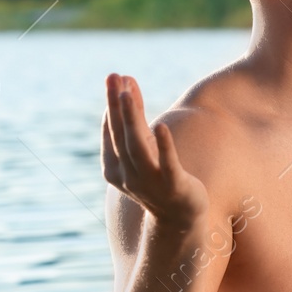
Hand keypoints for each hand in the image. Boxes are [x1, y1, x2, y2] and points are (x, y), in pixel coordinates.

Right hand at [101, 73, 209, 232]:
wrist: (179, 216)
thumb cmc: (158, 176)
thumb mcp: (144, 146)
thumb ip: (136, 117)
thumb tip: (126, 83)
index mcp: (114, 167)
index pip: (111, 131)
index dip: (112, 104)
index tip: (116, 77)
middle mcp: (128, 175)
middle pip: (120, 134)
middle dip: (116, 105)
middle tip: (114, 76)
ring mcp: (149, 181)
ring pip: (137, 146)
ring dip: (131, 119)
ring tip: (127, 94)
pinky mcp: (174, 185)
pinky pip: (167, 164)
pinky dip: (163, 146)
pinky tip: (161, 126)